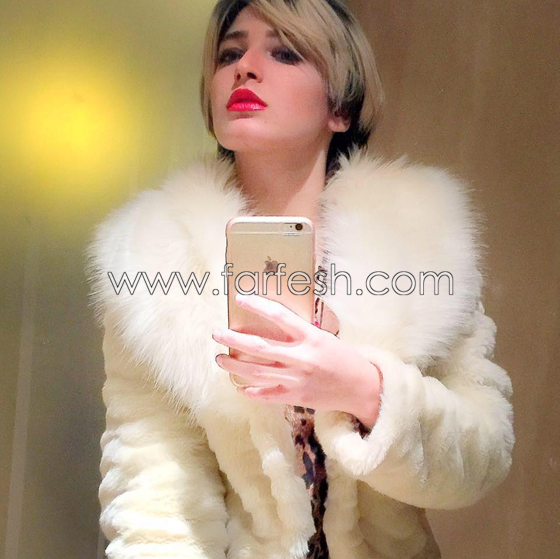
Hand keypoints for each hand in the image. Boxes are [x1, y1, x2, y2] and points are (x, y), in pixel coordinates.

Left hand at [212, 293, 381, 426]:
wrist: (361, 387)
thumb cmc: (343, 358)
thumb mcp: (324, 337)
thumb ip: (300, 332)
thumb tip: (272, 323)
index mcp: (311, 337)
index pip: (279, 316)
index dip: (257, 305)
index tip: (240, 298)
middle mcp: (301, 357)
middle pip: (259, 346)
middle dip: (233, 339)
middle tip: (216, 333)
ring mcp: (297, 379)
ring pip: (256, 372)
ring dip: (233, 365)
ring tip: (219, 359)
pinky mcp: (295, 397)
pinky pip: (267, 395)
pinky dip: (250, 391)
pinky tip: (239, 385)